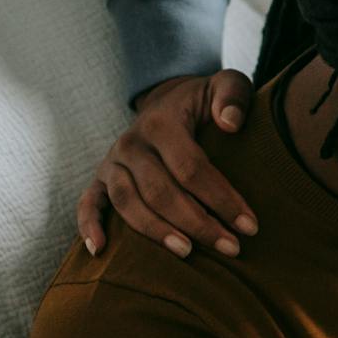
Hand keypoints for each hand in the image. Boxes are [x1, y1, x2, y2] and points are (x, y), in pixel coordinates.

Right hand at [77, 70, 257, 257]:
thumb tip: (230, 124)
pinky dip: (89, 226)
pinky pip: (88, 203)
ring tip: (188, 252)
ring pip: (127, 202)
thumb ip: (233, 97)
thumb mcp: (226, 86)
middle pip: (161, 191)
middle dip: (198, 223)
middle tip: (231, 248)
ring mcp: (112, 162)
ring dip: (156, 231)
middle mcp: (130, 143)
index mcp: (161, 123)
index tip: (249, 226)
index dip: (221, 199)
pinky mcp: (100, 178)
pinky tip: (99, 251)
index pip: (191, 168)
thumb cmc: (205, 101)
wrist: (168, 100)